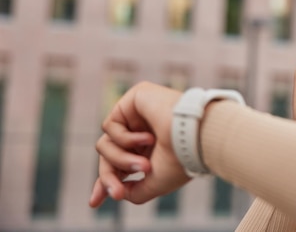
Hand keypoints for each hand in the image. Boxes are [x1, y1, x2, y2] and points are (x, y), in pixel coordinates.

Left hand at [89, 82, 190, 207]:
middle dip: (110, 176)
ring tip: (145, 165)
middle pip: (108, 156)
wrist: (194, 136)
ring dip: (121, 160)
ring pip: (106, 144)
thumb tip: (118, 192)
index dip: (107, 181)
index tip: (95, 202)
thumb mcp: (155, 182)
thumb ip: (135, 191)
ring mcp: (138, 114)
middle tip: (118, 193)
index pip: (119, 164)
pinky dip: (124, 139)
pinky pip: (110, 125)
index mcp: (151, 148)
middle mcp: (143, 130)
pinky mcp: (134, 98)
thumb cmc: (181, 158)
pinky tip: (148, 138)